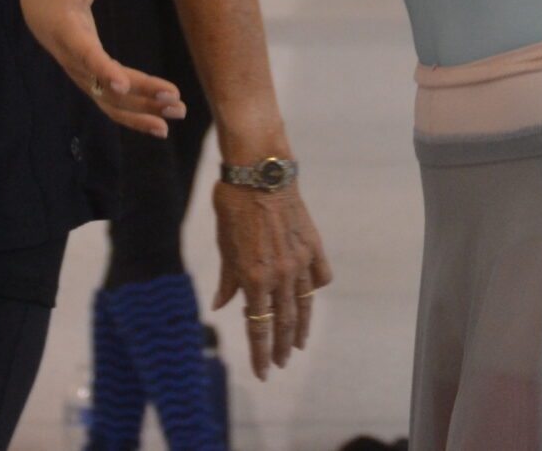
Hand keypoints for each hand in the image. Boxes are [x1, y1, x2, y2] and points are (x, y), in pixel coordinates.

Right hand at [19, 0, 185, 135]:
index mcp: (66, 30)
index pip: (85, 53)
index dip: (102, 68)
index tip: (122, 83)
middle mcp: (72, 59)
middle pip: (104, 84)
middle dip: (140, 94)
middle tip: (175, 99)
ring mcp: (79, 73)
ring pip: (109, 102)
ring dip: (142, 112)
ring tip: (176, 116)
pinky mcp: (88, 78)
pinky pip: (110, 103)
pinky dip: (134, 114)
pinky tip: (160, 124)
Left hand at [210, 181, 331, 377]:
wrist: (261, 170)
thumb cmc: (234, 204)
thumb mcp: (224, 244)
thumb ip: (227, 278)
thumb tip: (222, 305)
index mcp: (254, 276)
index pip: (258, 326)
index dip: (259, 353)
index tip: (262, 372)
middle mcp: (280, 273)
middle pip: (283, 321)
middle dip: (280, 347)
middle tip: (280, 364)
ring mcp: (300, 259)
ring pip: (304, 304)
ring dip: (300, 327)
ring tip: (298, 345)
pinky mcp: (313, 244)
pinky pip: (320, 275)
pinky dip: (315, 289)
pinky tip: (310, 297)